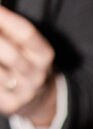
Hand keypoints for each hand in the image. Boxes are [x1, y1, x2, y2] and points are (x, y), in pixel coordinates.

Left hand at [0, 7, 56, 123]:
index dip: (8, 19)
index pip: (27, 35)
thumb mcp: (29, 47)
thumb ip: (12, 32)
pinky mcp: (10, 104)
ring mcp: (24, 93)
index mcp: (44, 57)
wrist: (39, 100)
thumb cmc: (28, 63)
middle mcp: (36, 76)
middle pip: (12, 56)